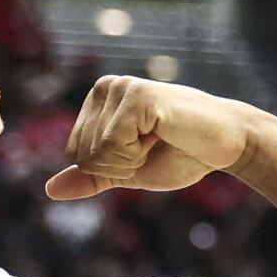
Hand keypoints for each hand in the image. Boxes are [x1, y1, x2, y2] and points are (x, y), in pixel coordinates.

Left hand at [47, 76, 262, 201]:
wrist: (227, 147)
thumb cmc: (180, 155)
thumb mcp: (126, 171)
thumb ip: (90, 177)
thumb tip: (49, 190)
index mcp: (97, 100)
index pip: (73, 155)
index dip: (109, 168)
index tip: (141, 151)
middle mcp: (105, 87)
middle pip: (81, 154)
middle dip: (118, 165)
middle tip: (152, 146)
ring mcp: (120, 88)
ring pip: (95, 153)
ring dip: (130, 160)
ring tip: (159, 138)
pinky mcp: (137, 96)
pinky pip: (112, 146)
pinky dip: (136, 154)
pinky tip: (162, 135)